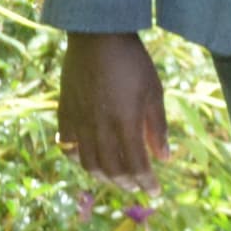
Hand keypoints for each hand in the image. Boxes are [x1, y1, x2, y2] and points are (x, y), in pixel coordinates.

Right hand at [57, 31, 169, 186]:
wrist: (97, 38)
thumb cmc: (133, 63)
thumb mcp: (154, 92)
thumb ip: (157, 128)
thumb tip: (166, 158)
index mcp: (125, 123)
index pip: (136, 164)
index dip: (146, 181)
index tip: (155, 192)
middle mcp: (99, 127)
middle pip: (111, 168)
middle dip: (126, 183)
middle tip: (137, 188)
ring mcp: (78, 122)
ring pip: (87, 162)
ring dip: (103, 176)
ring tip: (116, 180)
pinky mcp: (64, 114)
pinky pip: (68, 146)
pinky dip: (78, 159)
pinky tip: (88, 161)